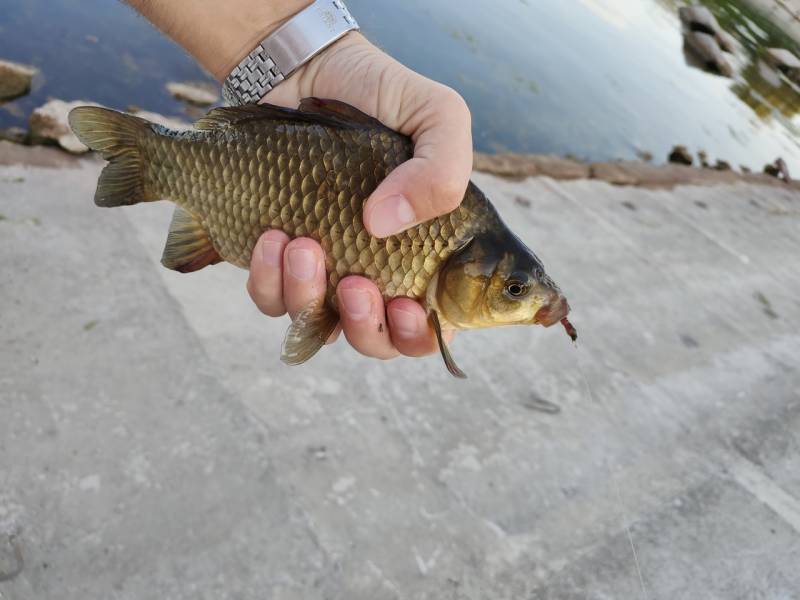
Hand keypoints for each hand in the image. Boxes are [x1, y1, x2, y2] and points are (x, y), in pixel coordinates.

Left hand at [248, 33, 469, 358]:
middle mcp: (376, 270)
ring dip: (308, 298)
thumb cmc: (380, 94)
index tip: (407, 307)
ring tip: (302, 244)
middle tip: (357, 285)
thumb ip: (442, 170)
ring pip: (317, 327)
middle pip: (376, 343)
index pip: (433, 325)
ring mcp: (324, 270)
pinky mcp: (276, 262)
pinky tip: (271, 237)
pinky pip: (269, 300)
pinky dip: (268, 280)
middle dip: (365, 328)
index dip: (421, 335)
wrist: (303, 70)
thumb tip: (383, 224)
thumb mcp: (437, 115)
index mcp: (425, 253)